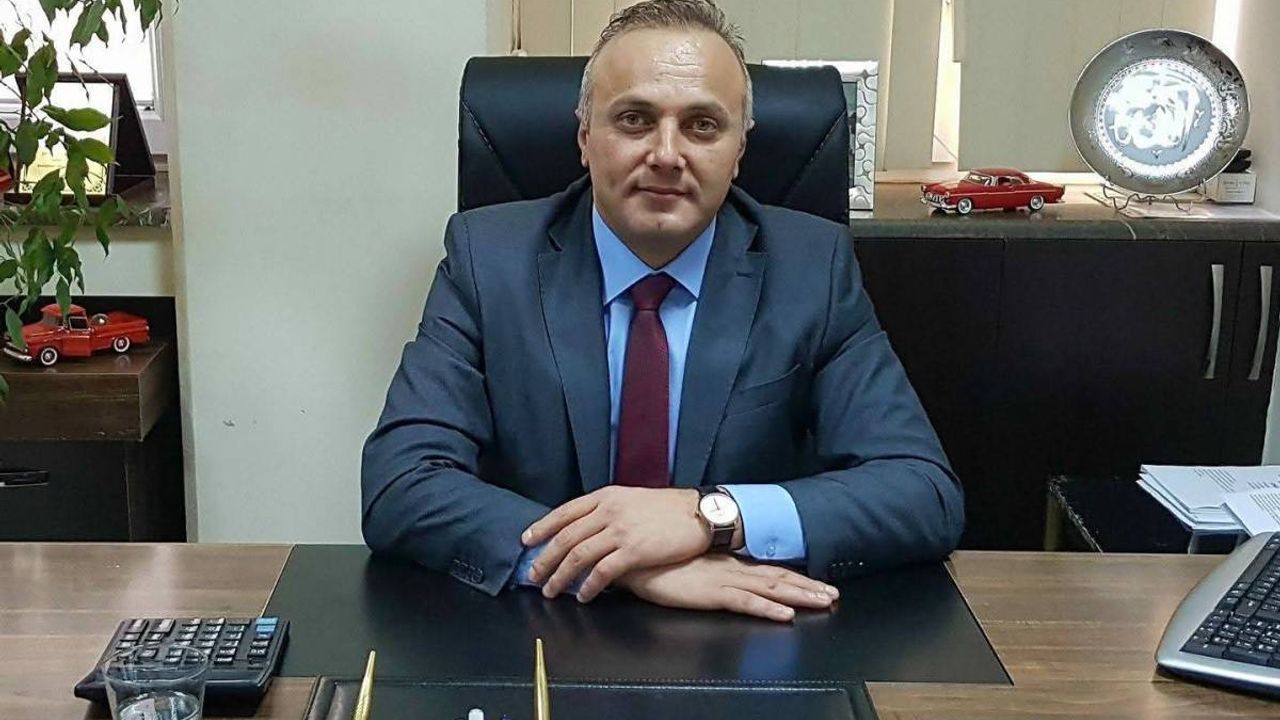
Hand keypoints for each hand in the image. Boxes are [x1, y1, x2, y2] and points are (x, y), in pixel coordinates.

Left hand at [522, 486, 710, 600]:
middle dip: (545, 559)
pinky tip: (584, 596)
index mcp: (606, 496)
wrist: (700, 513)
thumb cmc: (668, 509)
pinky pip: (603, 572)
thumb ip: (607, 510)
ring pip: (578, 556)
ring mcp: (621, 531)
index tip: (527, 541)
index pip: (564, 512)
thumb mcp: (632, 499)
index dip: (542, 527)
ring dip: (560, 576)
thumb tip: (586, 529)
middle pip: (566, 537)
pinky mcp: (635, 551)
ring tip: (551, 590)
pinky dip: (589, 586)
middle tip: (533, 575)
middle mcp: (608, 511)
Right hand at [619, 555, 839, 621]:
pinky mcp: (710, 593)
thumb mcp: (687, 564)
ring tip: (824, 601)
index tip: (818, 582)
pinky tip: (785, 616)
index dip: (796, 577)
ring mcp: (723, 581)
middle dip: (808, 586)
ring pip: (770, 589)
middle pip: (778, 578)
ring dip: (799, 595)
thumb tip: (715, 572)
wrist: (634, 553)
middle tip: (834, 594)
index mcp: (727, 563)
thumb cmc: (655, 559)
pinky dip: (767, 609)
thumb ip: (704, 569)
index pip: (769, 570)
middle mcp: (731, 570)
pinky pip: (745, 603)